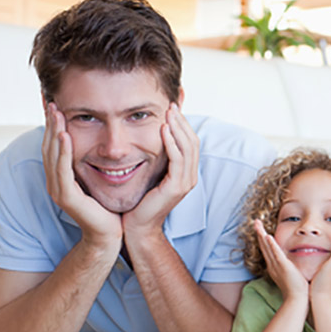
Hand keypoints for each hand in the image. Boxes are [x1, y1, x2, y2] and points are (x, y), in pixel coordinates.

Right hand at [42, 102, 121, 247]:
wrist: (110, 234)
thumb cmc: (108, 207)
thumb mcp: (99, 179)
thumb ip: (94, 162)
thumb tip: (101, 142)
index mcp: (62, 178)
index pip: (54, 147)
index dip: (54, 126)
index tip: (56, 105)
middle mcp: (56, 182)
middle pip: (49, 147)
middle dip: (50, 124)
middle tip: (51, 102)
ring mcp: (59, 190)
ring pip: (53, 156)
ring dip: (54, 133)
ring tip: (56, 114)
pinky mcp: (67, 197)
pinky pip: (63, 170)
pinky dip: (63, 152)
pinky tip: (65, 136)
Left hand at [123, 103, 199, 237]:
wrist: (137, 227)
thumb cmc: (140, 201)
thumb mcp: (150, 175)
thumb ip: (156, 159)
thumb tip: (152, 138)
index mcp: (186, 173)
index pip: (191, 143)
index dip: (183, 124)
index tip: (172, 108)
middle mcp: (190, 177)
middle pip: (193, 142)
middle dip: (182, 122)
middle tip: (171, 104)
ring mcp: (185, 183)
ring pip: (188, 148)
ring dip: (178, 128)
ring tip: (168, 112)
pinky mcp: (176, 187)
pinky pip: (178, 160)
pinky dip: (172, 142)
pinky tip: (164, 130)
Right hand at [254, 220, 309, 301]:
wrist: (297, 300)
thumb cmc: (296, 290)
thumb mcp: (291, 276)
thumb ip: (290, 269)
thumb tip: (293, 265)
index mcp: (274, 267)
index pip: (267, 250)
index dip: (263, 239)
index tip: (261, 229)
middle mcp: (272, 265)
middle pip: (264, 246)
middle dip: (259, 233)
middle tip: (255, 221)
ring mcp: (277, 266)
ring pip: (267, 247)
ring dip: (262, 235)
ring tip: (257, 224)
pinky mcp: (283, 267)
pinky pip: (276, 253)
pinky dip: (271, 245)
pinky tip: (267, 236)